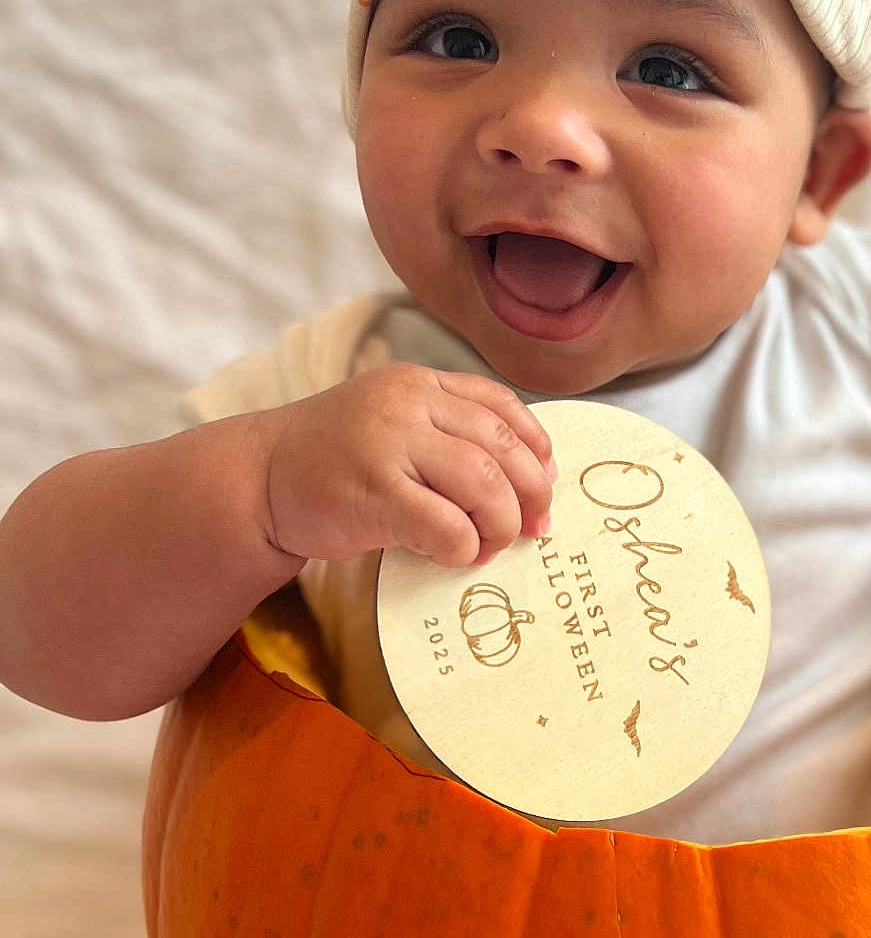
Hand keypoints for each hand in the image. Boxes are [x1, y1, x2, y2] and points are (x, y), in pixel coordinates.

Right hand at [264, 365, 556, 567]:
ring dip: (500, 523)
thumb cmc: (334, 461)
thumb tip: (529, 478)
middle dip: (530, 492)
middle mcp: (406, 404)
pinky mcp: (372, 492)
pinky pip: (446, 525)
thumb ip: (448, 435)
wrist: (257, 480)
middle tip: (535, 526)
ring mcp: (387, 444)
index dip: (535, 445)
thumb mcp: (392, 424)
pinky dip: (464, 546)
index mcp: (417, 382)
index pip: (499, 404)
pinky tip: (456, 555)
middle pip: (500, 445)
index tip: (547, 480)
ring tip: (491, 544)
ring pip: (483, 483)